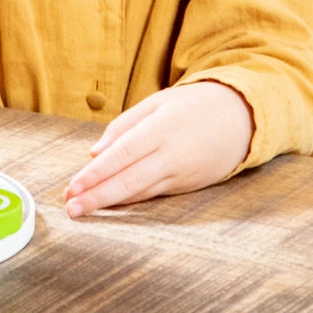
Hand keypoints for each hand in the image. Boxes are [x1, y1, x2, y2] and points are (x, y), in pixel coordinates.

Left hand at [62, 81, 252, 217]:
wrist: (242, 118)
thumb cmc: (193, 104)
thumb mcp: (157, 102)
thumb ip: (123, 126)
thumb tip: (93, 153)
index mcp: (160, 129)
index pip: (121, 154)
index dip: (96, 174)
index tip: (73, 186)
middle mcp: (170, 155)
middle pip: (128, 180)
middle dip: (97, 196)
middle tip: (70, 208)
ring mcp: (180, 174)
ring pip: (139, 193)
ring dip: (109, 203)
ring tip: (82, 210)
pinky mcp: (187, 186)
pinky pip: (153, 195)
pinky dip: (130, 202)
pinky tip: (111, 206)